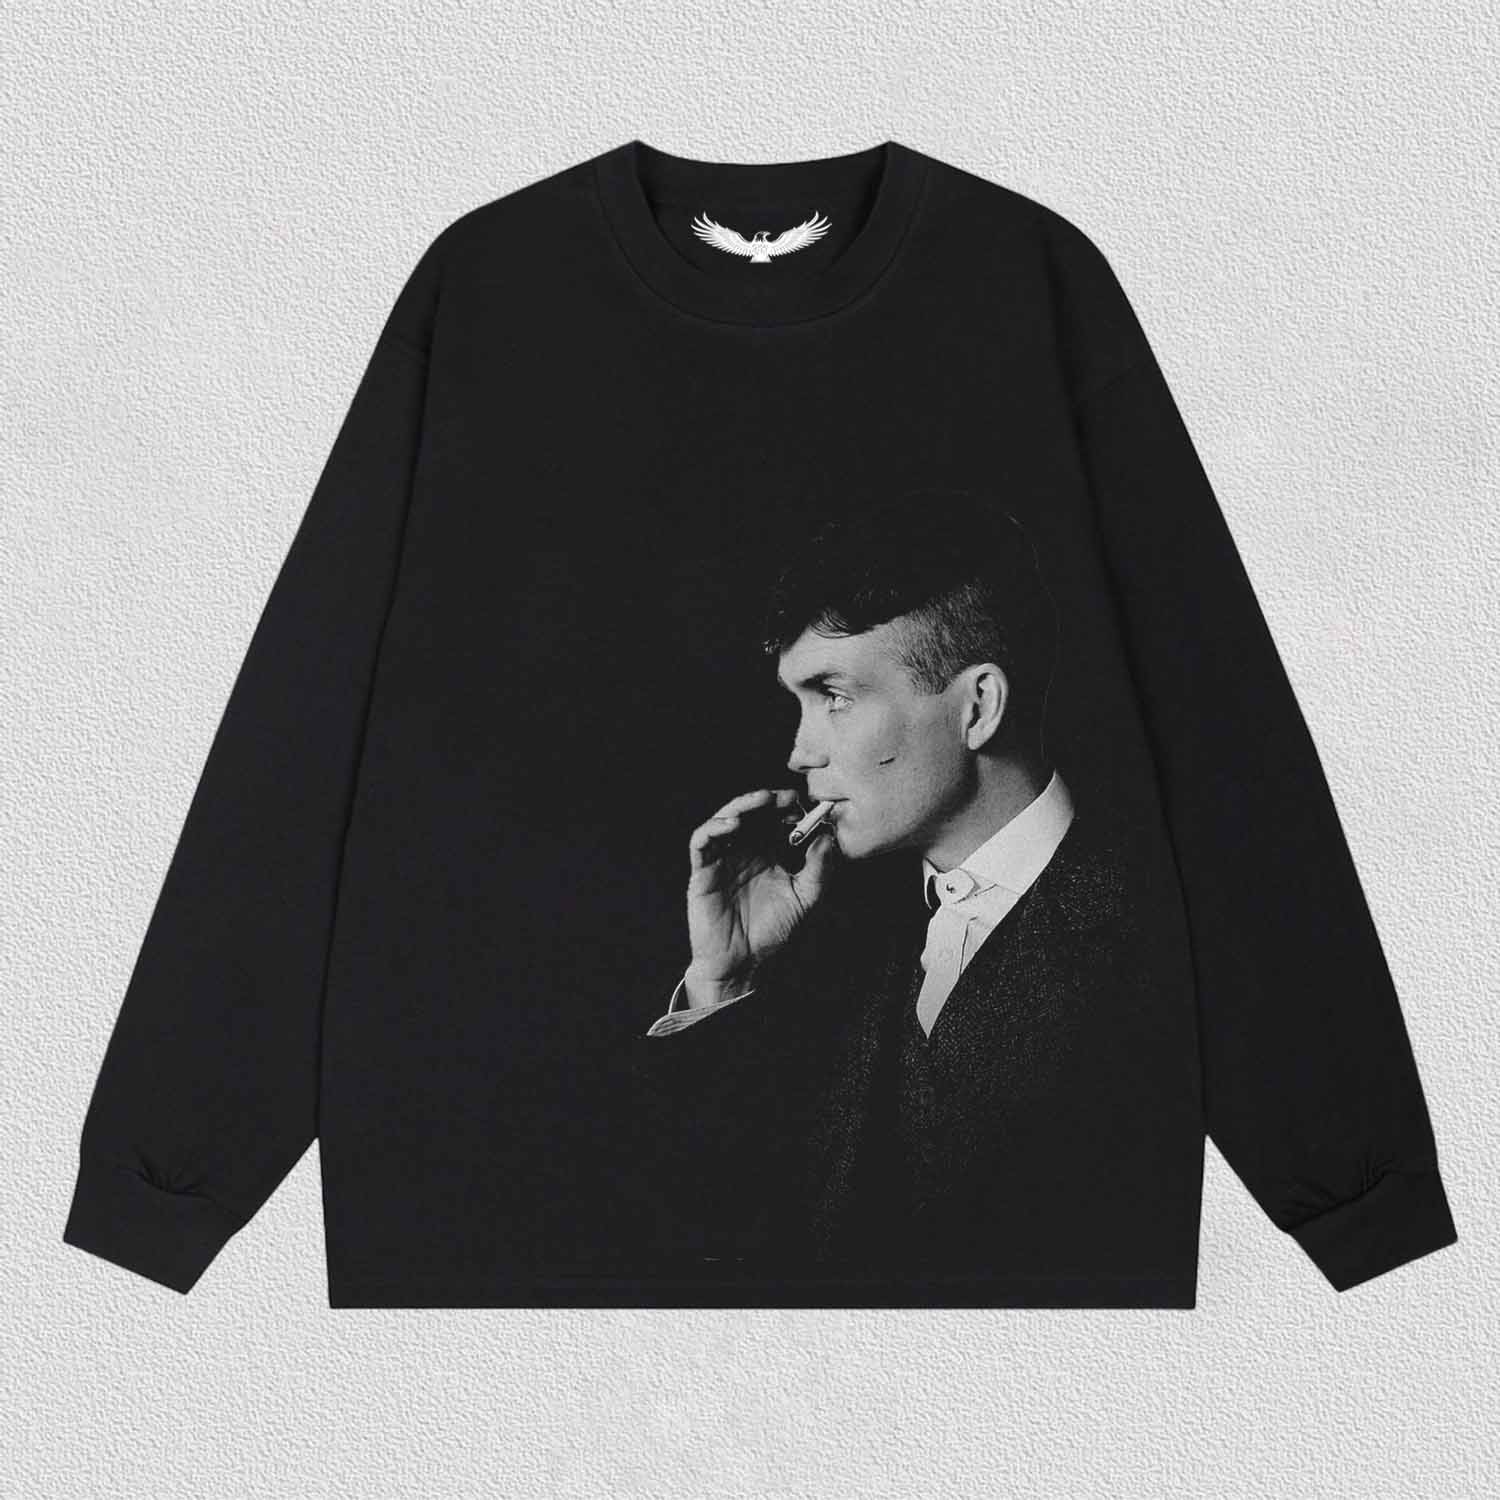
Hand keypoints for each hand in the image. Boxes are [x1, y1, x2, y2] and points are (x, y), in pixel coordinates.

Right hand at [684, 787, 840, 990]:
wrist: (743, 964)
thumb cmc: (771, 933)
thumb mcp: (805, 899)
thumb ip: (819, 870)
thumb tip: (829, 839)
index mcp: (766, 854)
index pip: (775, 821)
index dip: (788, 809)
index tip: (807, 806)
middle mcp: (743, 851)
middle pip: (751, 813)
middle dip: (768, 801)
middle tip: (787, 797)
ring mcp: (721, 859)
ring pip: (725, 819)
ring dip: (743, 805)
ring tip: (762, 800)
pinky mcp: (702, 871)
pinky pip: (702, 842)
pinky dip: (714, 827)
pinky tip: (733, 824)